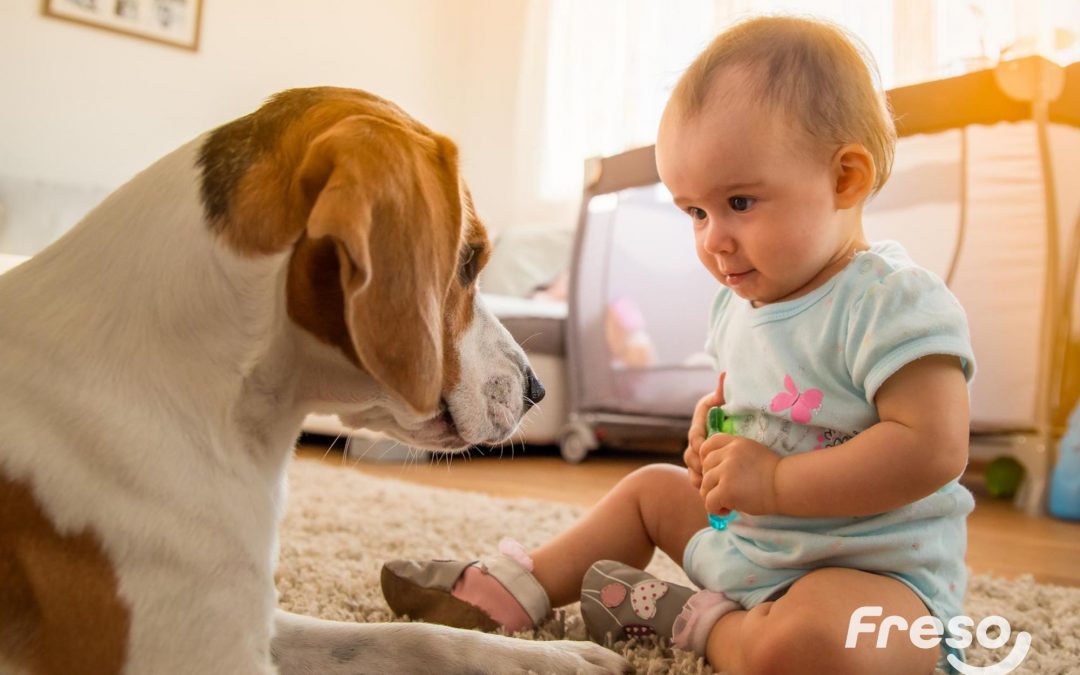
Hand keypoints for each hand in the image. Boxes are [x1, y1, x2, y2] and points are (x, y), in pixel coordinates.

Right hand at [685, 372, 724, 487]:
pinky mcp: (704, 467)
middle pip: (691, 453)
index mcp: (702, 423)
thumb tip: (724, 374)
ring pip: (693, 467)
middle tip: (708, 469)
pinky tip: (708, 490)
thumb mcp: (727, 403)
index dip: (698, 441)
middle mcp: (698, 438)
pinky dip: (701, 483)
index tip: (704, 447)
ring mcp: (699, 454)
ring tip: (708, 483)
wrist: (739, 433)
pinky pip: (697, 477)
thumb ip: (723, 391)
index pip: (695, 434)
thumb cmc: (731, 414)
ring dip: (699, 475)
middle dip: (698, 463)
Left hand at [699, 433, 780, 515]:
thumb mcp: (751, 454)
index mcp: (735, 443)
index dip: (706, 459)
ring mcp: (726, 470)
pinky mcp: (726, 489)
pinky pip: (709, 501)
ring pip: (704, 485)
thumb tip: (709, 471)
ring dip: (713, 496)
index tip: (716, 472)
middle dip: (711, 482)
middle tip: (726, 492)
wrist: (787, 486)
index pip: (707, 445)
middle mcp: (729, 453)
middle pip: (704, 468)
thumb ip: (732, 456)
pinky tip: (728, 510)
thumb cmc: (772, 475)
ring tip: (728, 503)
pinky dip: (715, 509)